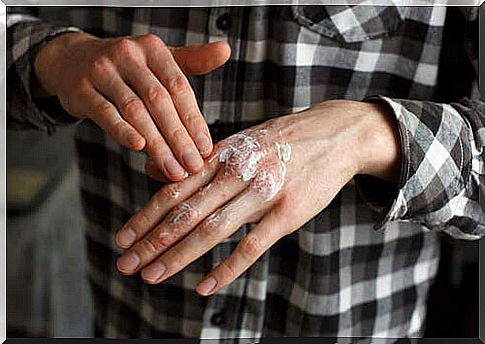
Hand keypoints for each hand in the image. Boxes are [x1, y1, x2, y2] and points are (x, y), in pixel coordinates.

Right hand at [34, 32, 230, 180]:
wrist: (72, 61)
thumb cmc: (127, 67)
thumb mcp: (158, 59)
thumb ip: (192, 60)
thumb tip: (226, 50)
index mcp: (153, 49)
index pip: (179, 88)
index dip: (193, 120)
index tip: (205, 148)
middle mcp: (128, 55)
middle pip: (159, 102)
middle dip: (179, 137)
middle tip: (192, 165)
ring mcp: (102, 71)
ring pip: (135, 111)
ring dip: (156, 144)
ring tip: (173, 169)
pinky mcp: (81, 90)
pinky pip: (105, 113)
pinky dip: (122, 131)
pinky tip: (138, 148)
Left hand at [115, 100, 400, 294]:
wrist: (334, 132)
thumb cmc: (280, 142)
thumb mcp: (238, 142)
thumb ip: (199, 162)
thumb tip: (154, 174)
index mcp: (222, 155)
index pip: (174, 189)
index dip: (145, 215)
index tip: (122, 238)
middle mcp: (236, 172)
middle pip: (185, 211)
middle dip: (152, 241)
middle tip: (125, 264)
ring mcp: (262, 191)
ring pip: (212, 228)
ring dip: (178, 255)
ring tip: (151, 276)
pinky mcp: (288, 211)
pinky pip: (252, 245)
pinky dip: (227, 268)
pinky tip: (204, 287)